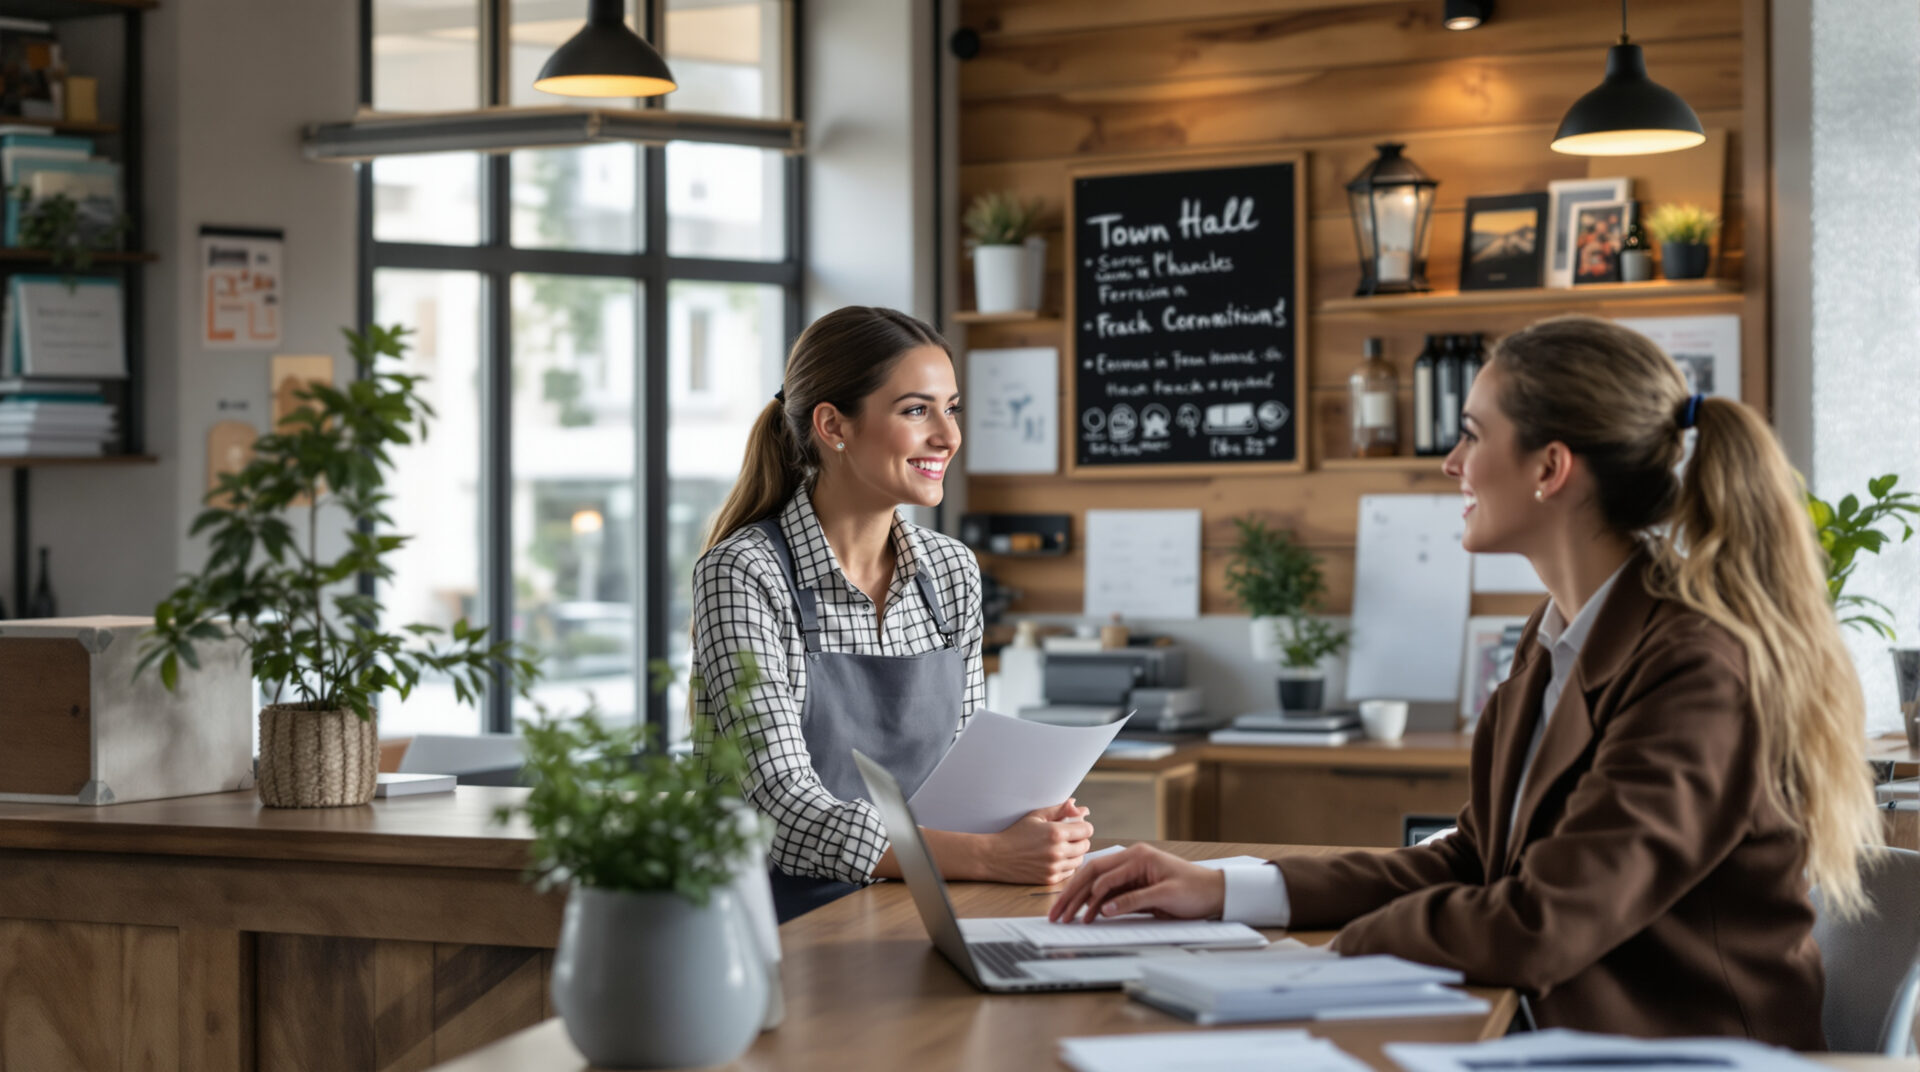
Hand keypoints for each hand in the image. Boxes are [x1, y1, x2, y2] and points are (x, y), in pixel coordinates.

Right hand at [979, 798, 1092, 885]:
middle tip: (1067, 837)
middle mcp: (1057, 851)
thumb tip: (1080, 808)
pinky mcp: (1050, 879)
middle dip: (1079, 839)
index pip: (1088, 830)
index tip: (1075, 826)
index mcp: (1056, 833)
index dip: (1083, 826)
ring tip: (1059, 848)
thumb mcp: (1036, 816)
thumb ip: (1060, 810)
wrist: (996, 856)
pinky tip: (1053, 859)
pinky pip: (1069, 872)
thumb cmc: (1015, 833)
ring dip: (1074, 853)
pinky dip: (1066, 866)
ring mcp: (1054, 867)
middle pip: (1086, 845)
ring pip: (1079, 860)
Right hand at [1048, 843, 1224, 923]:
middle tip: (1057, 913)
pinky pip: (1108, 893)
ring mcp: (1132, 873)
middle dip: (1073, 895)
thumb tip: (1106, 908)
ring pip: (1097, 885)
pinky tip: (1084, 916)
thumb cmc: (1196, 890)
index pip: (1103, 874)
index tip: (1076, 913)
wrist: (1215, 894)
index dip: (1088, 894)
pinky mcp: (1134, 886)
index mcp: (1138, 857)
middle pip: (1093, 875)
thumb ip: (1134, 900)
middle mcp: (1132, 861)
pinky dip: (1094, 905)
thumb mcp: (1166, 896)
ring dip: (1080, 900)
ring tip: (1064, 916)